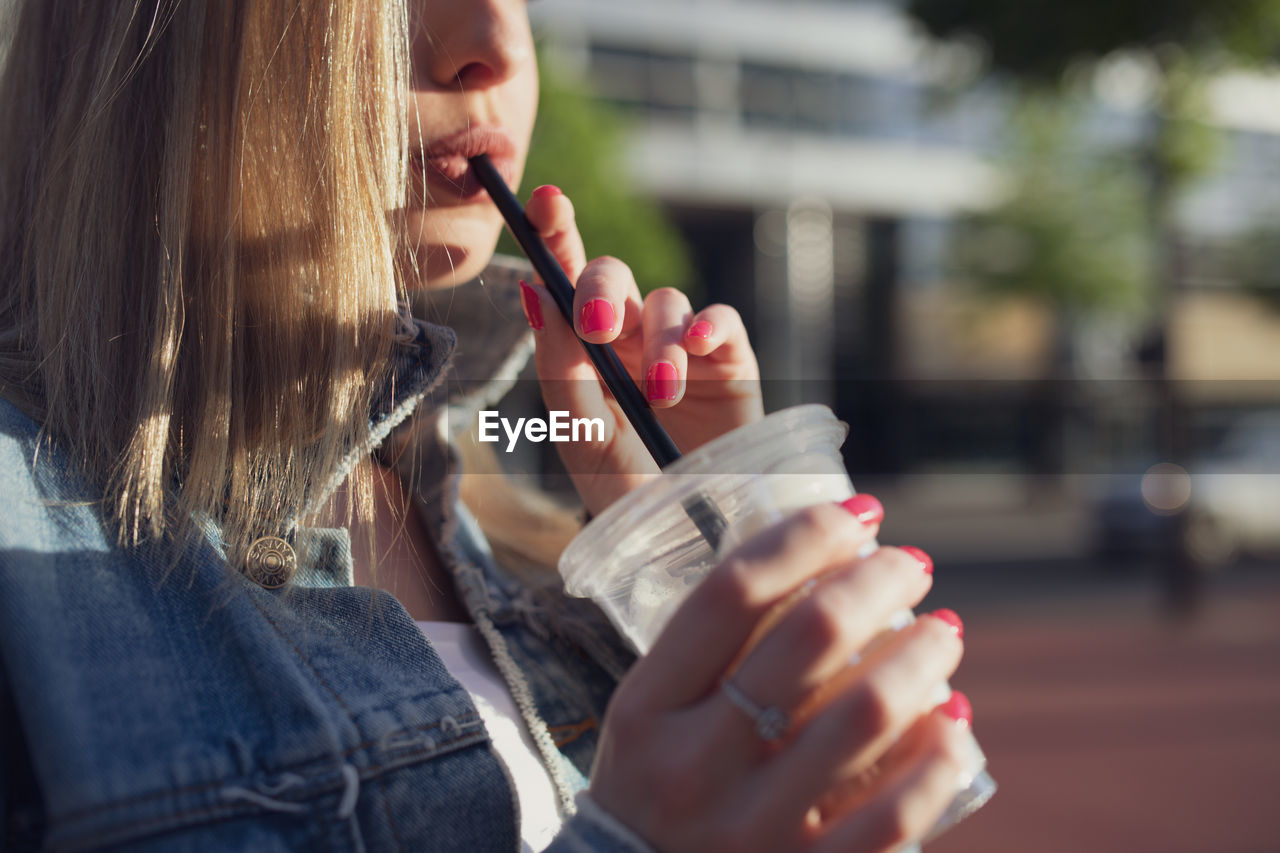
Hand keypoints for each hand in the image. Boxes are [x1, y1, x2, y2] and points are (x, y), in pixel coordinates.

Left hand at [520, 185, 763, 514]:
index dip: (555, 236)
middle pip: (613, 278)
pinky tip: (700, 350)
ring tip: (661, 395)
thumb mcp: (584, 436)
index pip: (565, 281)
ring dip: (661, 342)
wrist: (689, 534)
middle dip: (601, 292)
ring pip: (668, 303)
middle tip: (595, 329)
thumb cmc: (626, 490)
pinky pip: (722, 320)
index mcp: (584, 351)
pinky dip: (710, 328)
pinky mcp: (730, 362)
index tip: (544, 201)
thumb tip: (533, 292)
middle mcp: (630, 340)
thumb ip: (560, 366)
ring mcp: (682, 348)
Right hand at [586, 501, 973, 851]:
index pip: (732, 593)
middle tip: (910, 565)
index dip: (805, 537)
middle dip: (878, 582)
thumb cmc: (659, 786)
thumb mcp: (649, 713)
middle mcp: (693, 766)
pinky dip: (938, 757)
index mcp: (648, 708)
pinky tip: (953, 722)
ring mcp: (750, 831)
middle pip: (809, 637)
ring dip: (921, 655)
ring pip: (865, 715)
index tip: (857, 515)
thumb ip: (707, 645)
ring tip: (942, 631)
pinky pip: (895, 813)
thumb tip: (793, 548)